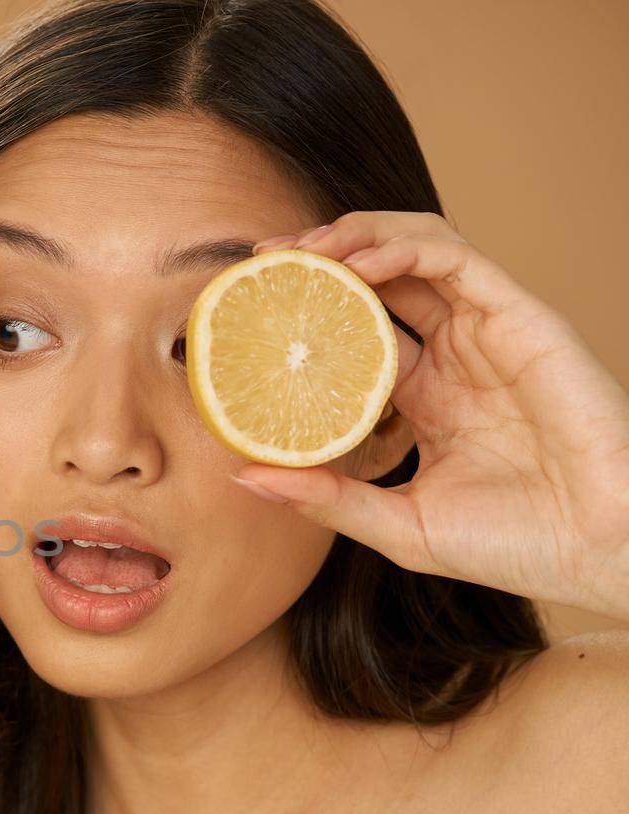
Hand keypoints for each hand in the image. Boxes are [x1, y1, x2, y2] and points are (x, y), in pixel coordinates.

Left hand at [238, 212, 628, 619]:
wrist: (601, 552)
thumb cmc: (517, 545)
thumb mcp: (399, 526)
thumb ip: (327, 498)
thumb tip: (245, 476)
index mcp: (427, 395)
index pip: (357, 329)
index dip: (307, 310)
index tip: (250, 307)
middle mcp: (456, 355)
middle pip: (381, 277)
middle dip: (321, 256)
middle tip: (263, 261)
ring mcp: (490, 333)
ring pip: (418, 250)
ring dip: (357, 237)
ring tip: (303, 251)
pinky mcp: (523, 320)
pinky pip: (458, 262)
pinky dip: (404, 251)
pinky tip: (357, 265)